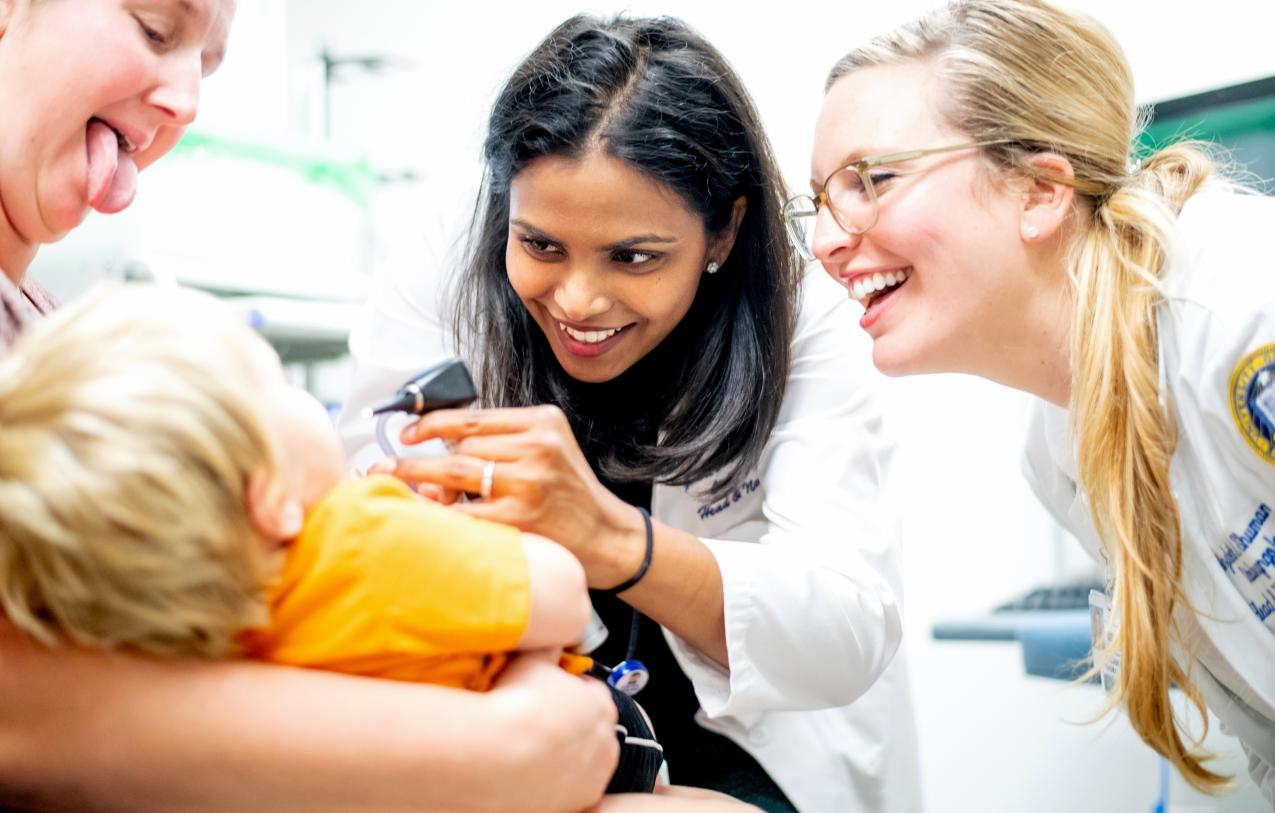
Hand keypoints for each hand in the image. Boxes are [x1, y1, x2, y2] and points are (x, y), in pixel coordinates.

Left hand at [373, 405, 645, 588]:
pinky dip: (438, 514)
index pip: (472, 417)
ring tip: (401, 490)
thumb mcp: (546, 453)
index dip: (430, 424)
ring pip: (457, 473)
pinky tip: (424, 517)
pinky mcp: (522, 516)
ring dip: (422, 482)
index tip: (407, 433)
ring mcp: (530, 481)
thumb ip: (499, 447)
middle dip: (422, 461)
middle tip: (385, 469)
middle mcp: (538, 447)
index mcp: (543, 422)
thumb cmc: (570, 496)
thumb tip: (431, 460)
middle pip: (461, 446)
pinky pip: (464, 512)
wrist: (609, 537)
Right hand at [491, 654, 618, 810]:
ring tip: (531, 750)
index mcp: (601, 704)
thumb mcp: (533, 659)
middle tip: (537, 723)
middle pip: (590, 730)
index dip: (567, 691)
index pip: (591, 693)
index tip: (548, 695)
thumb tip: (550, 641)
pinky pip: (570, 789)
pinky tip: (530, 774)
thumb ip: (548, 649)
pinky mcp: (579, 803)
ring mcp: (594, 776)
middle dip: (569, 725)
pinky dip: (555, 783)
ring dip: (565, 756)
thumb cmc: (517, 704)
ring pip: (583, 762)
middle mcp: (606, 742)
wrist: (497, 754)